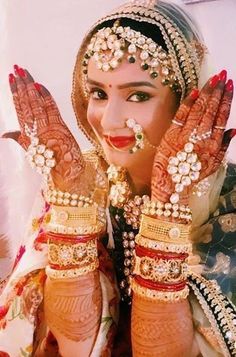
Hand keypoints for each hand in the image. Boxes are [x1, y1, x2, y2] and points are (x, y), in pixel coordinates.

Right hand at [9, 65, 93, 194]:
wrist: (66, 171)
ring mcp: (47, 127)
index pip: (19, 108)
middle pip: (26, 103)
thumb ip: (18, 138)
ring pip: (37, 103)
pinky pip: (51, 109)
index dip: (14, 93)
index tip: (10, 79)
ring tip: (25, 72)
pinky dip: (46, 96)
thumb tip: (3, 134)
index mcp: (27, 133)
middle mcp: (35, 129)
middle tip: (16, 69)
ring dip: (31, 86)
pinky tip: (40, 85)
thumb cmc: (49, 160)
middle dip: (21, 85)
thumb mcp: (31, 150)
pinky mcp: (60, 127)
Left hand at [151, 70, 234, 204]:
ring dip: (206, 92)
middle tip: (223, 75)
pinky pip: (181, 116)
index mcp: (213, 145)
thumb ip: (224, 147)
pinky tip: (195, 91)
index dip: (226, 99)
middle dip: (218, 91)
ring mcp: (185, 136)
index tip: (230, 85)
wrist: (171, 186)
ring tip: (212, 79)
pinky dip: (188, 103)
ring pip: (198, 110)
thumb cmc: (192, 176)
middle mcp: (201, 139)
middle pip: (212, 110)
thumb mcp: (213, 165)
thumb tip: (234, 129)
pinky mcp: (171, 135)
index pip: (222, 117)